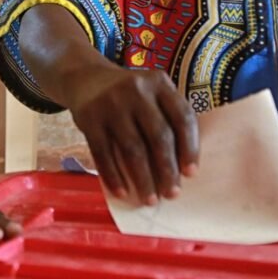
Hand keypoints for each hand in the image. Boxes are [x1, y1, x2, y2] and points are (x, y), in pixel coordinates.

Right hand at [62, 65, 198, 204]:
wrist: (86, 78)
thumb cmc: (129, 95)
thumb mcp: (151, 93)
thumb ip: (167, 117)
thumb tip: (181, 167)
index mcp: (159, 83)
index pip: (182, 117)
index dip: (189, 147)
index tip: (191, 174)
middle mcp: (136, 90)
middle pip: (158, 135)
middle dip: (167, 169)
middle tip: (172, 194)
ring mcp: (111, 104)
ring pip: (132, 148)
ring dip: (143, 179)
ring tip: (150, 199)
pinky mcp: (89, 118)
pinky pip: (103, 153)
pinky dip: (114, 176)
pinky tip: (123, 192)